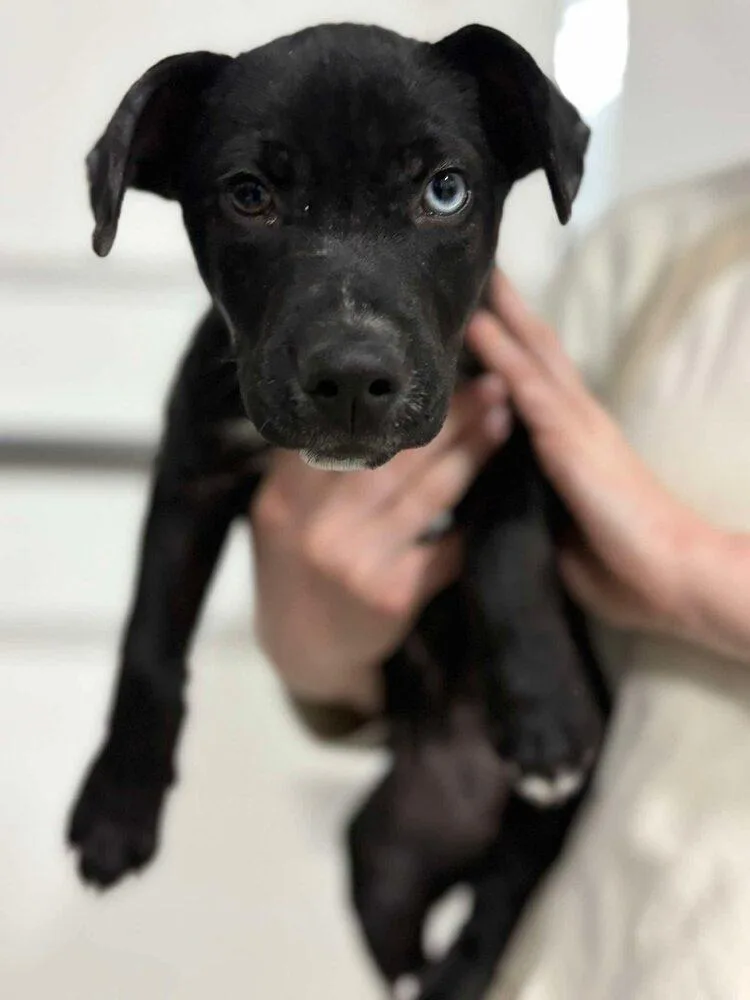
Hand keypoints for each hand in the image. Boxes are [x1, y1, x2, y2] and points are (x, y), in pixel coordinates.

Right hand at [251, 376, 509, 712]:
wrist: (302, 652)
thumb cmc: (296, 571)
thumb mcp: (279, 516)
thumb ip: (305, 469)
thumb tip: (354, 401)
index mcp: (285, 500)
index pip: (344, 436)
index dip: (391, 402)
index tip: (429, 369)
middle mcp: (317, 530)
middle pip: (394, 459)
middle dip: (448, 418)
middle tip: (489, 383)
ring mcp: (356, 564)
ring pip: (428, 494)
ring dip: (472, 452)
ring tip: (503, 417)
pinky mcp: (392, 596)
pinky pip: (445, 548)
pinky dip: (474, 520)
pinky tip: (503, 488)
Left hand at [467, 270, 710, 636]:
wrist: (673, 577)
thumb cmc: (620, 560)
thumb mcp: (561, 520)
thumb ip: (531, 493)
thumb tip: (492, 490)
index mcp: (575, 436)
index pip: (538, 376)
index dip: (512, 341)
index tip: (479, 309)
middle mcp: (577, 418)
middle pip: (536, 349)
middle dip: (506, 308)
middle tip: (475, 268)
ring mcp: (577, 425)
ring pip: (531, 356)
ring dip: (500, 314)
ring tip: (472, 274)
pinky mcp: (572, 441)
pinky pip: (530, 390)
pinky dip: (502, 355)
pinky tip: (477, 326)